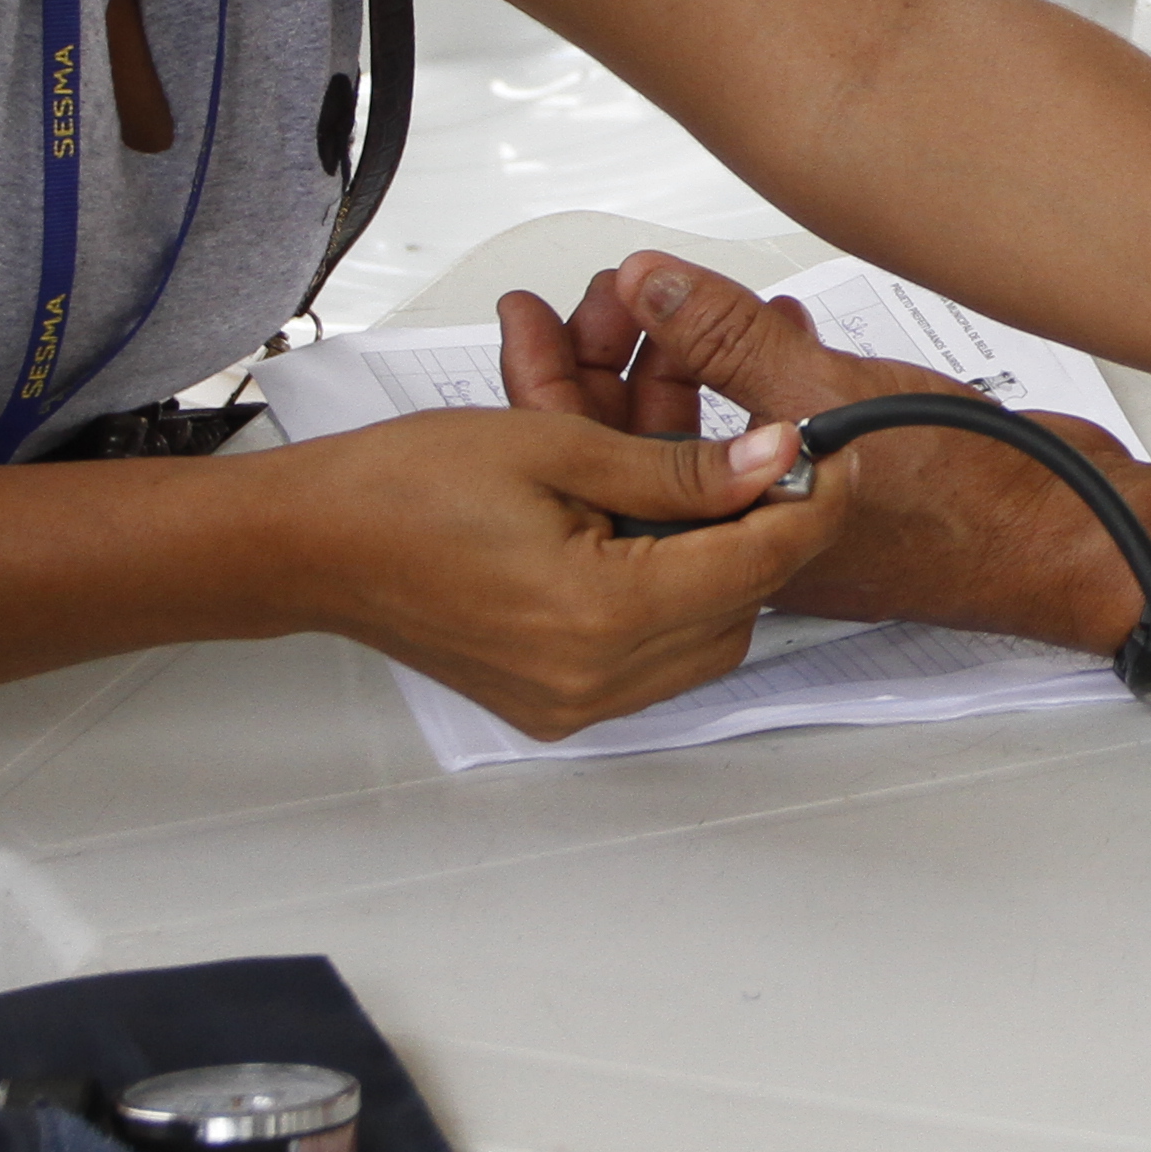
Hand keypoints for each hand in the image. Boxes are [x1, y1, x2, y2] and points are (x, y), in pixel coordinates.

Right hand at [260, 390, 837, 739]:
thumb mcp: (557, 447)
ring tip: (694, 495)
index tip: (836, 454)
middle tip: (762, 465)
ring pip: (705, 641)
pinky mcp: (552, 704)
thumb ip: (680, 467)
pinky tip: (645, 540)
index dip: (808, 503)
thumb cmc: (406, 487)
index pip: (754, 563)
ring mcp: (571, 701)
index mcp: (600, 613)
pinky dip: (669, 602)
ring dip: (718, 569)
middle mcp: (592, 677)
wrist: (313, 544)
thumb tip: (774, 461)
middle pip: (740, 610)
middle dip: (762, 535)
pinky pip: (652, 661)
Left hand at [507, 262, 1150, 653]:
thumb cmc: (968, 499)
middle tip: (605, 291)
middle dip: (610, 358)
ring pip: (695, 432)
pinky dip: (747, 374)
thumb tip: (645, 284)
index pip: (594, 457)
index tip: (533, 312)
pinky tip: (762, 323)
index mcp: (714, 535)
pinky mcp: (828, 490)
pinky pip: (756, 428)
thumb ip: (724, 338)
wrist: (1070, 529)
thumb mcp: (825, 398)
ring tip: (671, 296)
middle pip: (634, 443)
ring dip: (679, 360)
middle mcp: (737, 532)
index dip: (551, 377)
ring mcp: (782, 513)